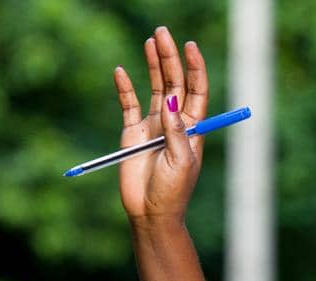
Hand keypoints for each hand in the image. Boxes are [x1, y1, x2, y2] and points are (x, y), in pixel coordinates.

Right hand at [113, 26, 209, 224]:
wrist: (150, 212)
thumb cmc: (173, 191)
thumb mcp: (181, 161)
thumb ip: (176, 131)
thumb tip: (170, 100)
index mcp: (192, 128)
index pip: (196, 90)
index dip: (195, 68)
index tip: (190, 47)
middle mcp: (174, 123)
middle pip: (174, 83)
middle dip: (170, 58)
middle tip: (163, 33)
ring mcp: (153, 126)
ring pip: (154, 87)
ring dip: (153, 65)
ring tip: (150, 41)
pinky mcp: (132, 132)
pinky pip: (128, 104)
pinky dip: (124, 87)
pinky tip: (120, 71)